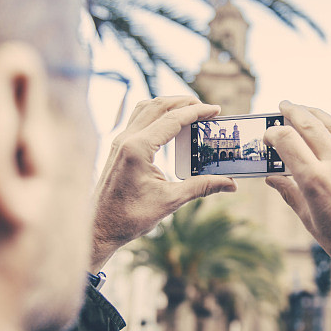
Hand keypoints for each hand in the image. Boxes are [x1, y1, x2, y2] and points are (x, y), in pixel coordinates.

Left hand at [90, 96, 236, 270]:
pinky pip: (138, 120)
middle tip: (207, 109)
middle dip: (184, 102)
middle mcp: (126, 139)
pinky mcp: (117, 148)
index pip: (173, 119)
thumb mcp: (170, 200)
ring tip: (190, 111)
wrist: (99, 228)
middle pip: (158, 105)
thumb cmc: (130, 217)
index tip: (216, 110)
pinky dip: (156, 115)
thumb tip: (231, 185)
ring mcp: (119, 142)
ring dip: (169, 105)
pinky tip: (169, 125)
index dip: (197, 112)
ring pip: (145, 108)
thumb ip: (202, 187)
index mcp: (138, 148)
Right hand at [264, 101, 330, 321]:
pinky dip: (330, 125)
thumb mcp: (309, 221)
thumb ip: (290, 194)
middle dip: (293, 112)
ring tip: (301, 107)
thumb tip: (271, 178)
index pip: (288, 141)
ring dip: (313, 112)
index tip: (266, 136)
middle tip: (281, 105)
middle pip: (309, 126)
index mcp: (315, 182)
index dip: (273, 134)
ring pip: (330, 126)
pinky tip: (322, 125)